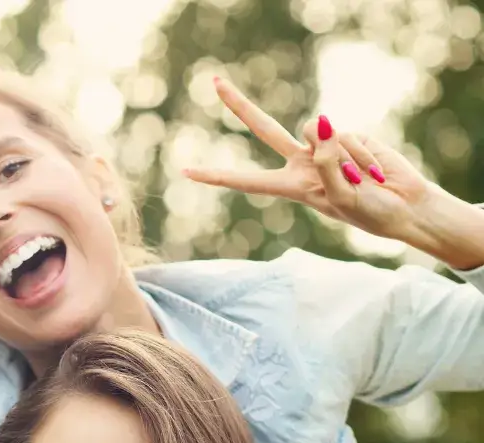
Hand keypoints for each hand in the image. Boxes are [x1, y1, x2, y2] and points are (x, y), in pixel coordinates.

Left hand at [183, 77, 434, 244]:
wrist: (406, 206)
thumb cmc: (372, 213)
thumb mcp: (345, 198)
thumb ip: (328, 163)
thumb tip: (317, 123)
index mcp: (292, 187)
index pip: (246, 181)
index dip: (217, 176)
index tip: (186, 171)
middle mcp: (302, 163)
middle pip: (265, 129)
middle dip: (239, 105)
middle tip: (213, 81)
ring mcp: (325, 147)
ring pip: (319, 132)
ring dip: (346, 159)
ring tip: (364, 181)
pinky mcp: (349, 135)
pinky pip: (348, 135)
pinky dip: (363, 155)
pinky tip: (375, 170)